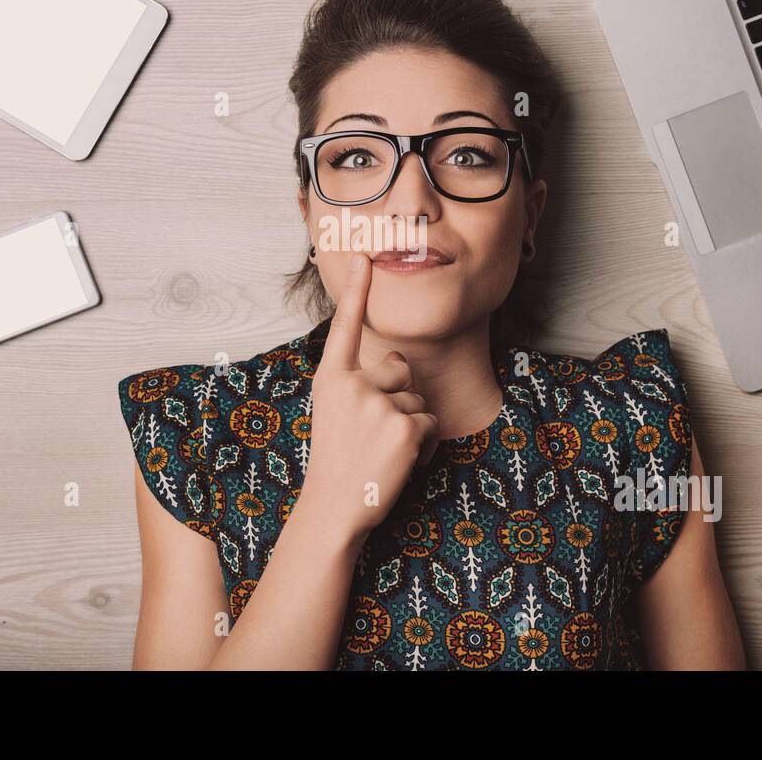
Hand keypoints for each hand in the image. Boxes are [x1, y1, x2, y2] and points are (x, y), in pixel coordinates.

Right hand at [299, 252, 439, 539]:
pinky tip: (397, 462)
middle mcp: (353, 384)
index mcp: (331, 378)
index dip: (357, 290)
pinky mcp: (404, 427)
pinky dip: (422, 444)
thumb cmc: (338, 460)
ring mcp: (379, 405)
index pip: (345, 326)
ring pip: (417, 398)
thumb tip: (399, 364)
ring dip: (409, 425)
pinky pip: (430, 423)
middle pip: (400, 368)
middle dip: (398, 395)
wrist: (334, 507)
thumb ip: (360, 382)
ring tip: (381, 451)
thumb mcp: (336, 412)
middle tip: (372, 432)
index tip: (365, 254)